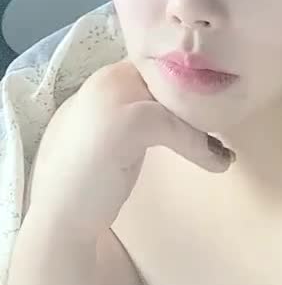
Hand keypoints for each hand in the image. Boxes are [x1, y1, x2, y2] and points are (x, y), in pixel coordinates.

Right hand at [26, 59, 233, 242]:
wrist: (59, 217)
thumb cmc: (83, 182)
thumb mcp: (107, 134)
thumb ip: (133, 113)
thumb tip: (182, 111)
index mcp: (99, 81)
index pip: (154, 67)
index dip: (182, 88)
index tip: (207, 111)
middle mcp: (104, 79)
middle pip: (170, 77)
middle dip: (197, 102)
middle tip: (218, 130)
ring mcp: (114, 96)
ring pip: (178, 99)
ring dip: (203, 125)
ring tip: (219, 149)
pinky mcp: (128, 121)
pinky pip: (178, 126)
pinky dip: (200, 147)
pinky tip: (217, 163)